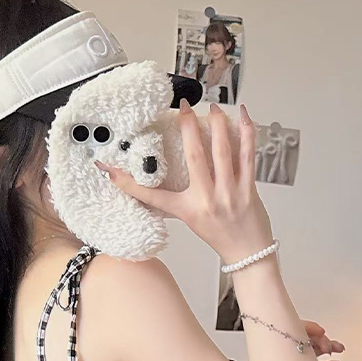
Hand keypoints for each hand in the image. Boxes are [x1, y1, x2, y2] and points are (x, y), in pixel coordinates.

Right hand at [95, 101, 273, 265]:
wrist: (248, 252)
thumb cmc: (218, 234)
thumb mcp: (188, 219)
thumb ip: (172, 200)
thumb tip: (154, 181)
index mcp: (187, 210)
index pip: (153, 196)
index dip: (130, 184)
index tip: (112, 168)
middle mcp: (207, 200)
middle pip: (195, 157)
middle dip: (188, 128)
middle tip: (183, 107)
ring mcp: (230, 193)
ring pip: (223, 152)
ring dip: (218, 124)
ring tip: (212, 107)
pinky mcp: (249, 187)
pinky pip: (247, 155)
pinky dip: (246, 132)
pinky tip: (242, 115)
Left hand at [241, 319, 344, 360]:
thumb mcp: (264, 360)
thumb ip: (279, 353)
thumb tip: (296, 343)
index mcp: (276, 341)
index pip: (296, 328)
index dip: (310, 328)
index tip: (321, 331)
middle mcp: (285, 349)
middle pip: (307, 339)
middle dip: (322, 339)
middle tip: (329, 347)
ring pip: (313, 351)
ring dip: (328, 348)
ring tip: (339, 349)